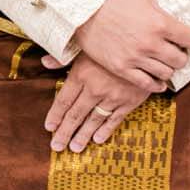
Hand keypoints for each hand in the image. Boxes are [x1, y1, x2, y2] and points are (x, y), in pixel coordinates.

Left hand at [43, 54, 157, 152]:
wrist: (145, 44)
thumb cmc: (111, 42)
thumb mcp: (86, 45)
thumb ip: (64, 57)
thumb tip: (44, 62)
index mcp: (81, 74)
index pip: (63, 100)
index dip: (55, 115)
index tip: (49, 128)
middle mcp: (94, 89)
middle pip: (75, 115)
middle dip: (65, 132)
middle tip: (57, 146)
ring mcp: (112, 97)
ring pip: (93, 121)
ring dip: (83, 136)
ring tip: (74, 148)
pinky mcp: (129, 101)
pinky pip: (114, 120)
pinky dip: (105, 131)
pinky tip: (97, 139)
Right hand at [73, 0, 189, 87]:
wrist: (81, 6)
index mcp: (159, 23)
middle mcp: (150, 44)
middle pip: (180, 60)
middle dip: (183, 54)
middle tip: (178, 48)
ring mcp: (135, 58)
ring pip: (165, 73)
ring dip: (169, 67)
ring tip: (166, 59)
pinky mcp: (121, 68)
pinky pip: (145, 84)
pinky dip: (155, 84)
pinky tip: (157, 79)